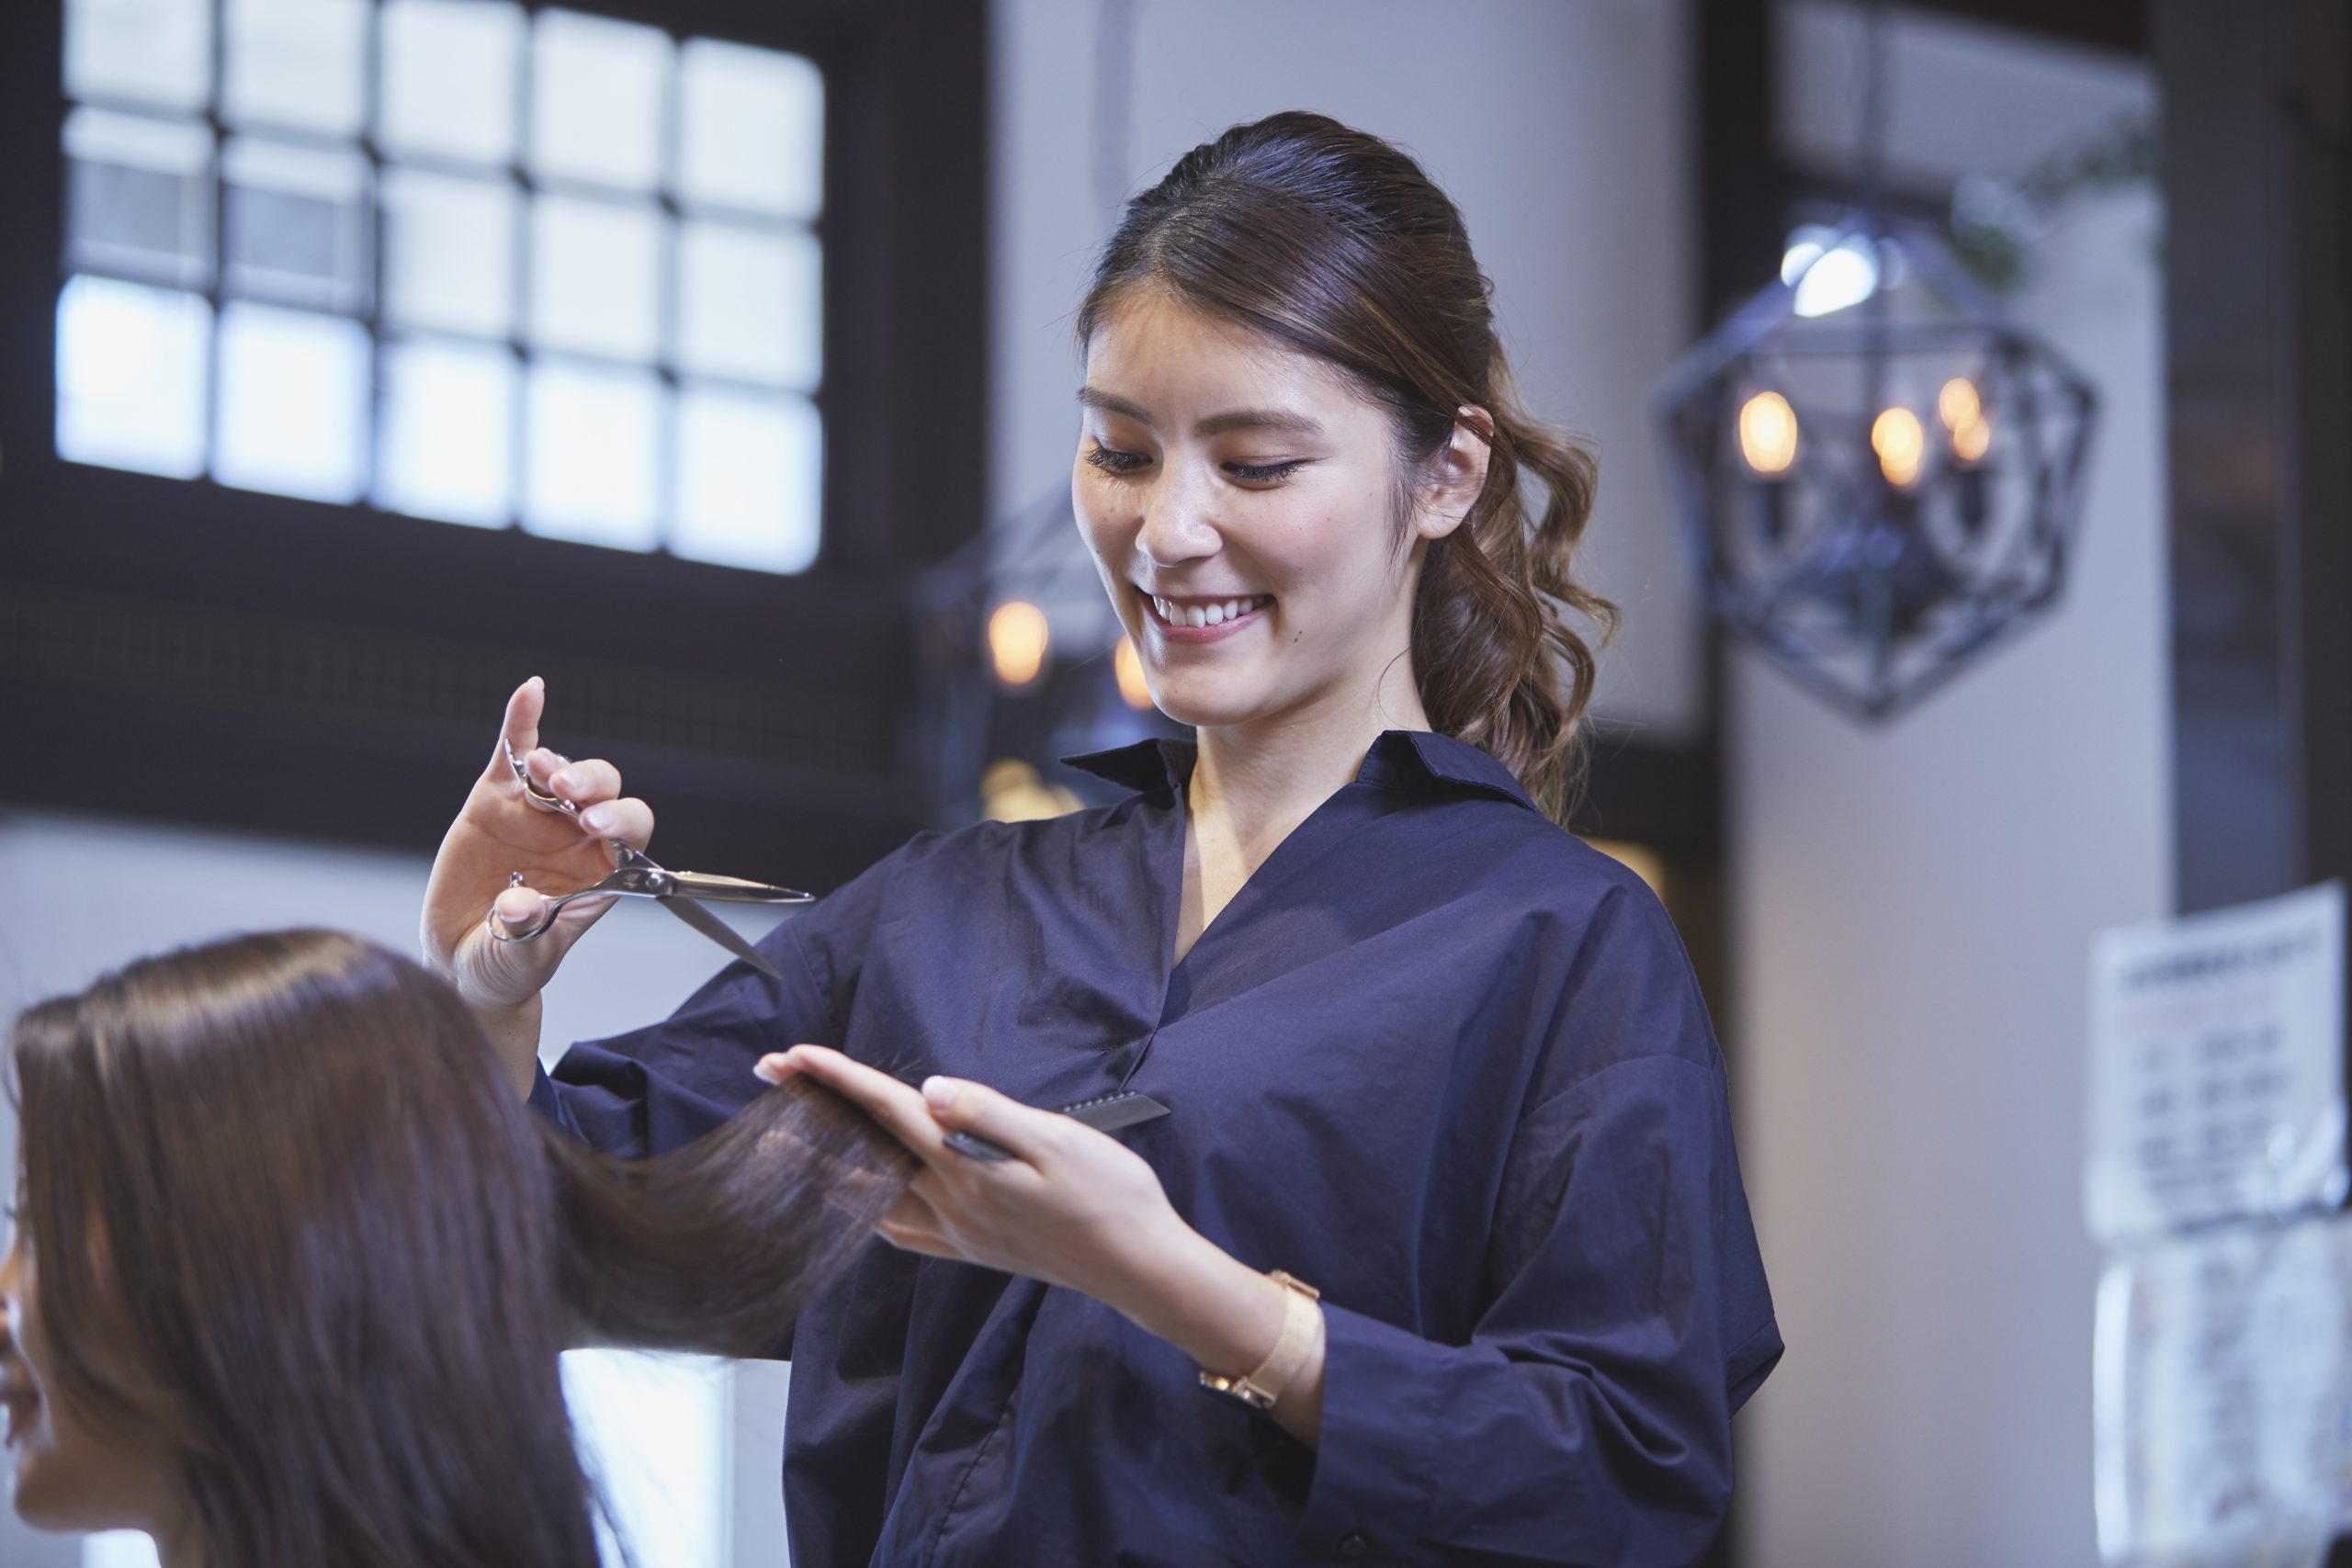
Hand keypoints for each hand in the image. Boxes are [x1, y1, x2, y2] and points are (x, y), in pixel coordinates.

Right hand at [420, 678, 658, 1020]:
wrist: (461, 961)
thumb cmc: (506, 965)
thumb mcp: (516, 961)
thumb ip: (523, 937)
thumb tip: (519, 907)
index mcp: (601, 871)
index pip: (631, 833)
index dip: (620, 821)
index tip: (596, 826)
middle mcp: (576, 836)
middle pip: (604, 793)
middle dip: (593, 787)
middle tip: (569, 796)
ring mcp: (537, 814)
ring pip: (562, 772)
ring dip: (558, 764)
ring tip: (540, 770)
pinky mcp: (497, 800)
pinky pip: (513, 753)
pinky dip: (521, 722)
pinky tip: (530, 692)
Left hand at [756, 1046, 1187, 1309]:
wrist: (1141, 1266)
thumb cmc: (1111, 1196)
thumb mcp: (1058, 1140)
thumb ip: (989, 1112)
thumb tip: (928, 1090)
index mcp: (969, 1166)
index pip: (890, 1112)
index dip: (840, 1079)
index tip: (793, 1053)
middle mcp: (953, 1203)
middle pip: (867, 1151)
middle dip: (815, 1109)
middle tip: (770, 1075)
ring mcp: (960, 1232)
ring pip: (873, 1195)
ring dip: (829, 1159)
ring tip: (794, 1132)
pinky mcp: (976, 1249)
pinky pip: (904, 1231)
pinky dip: (870, 1209)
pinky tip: (864, 1202)